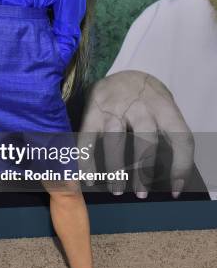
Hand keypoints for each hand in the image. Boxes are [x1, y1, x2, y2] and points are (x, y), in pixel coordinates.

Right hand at [77, 70, 193, 198]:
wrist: (122, 74)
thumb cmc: (147, 100)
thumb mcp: (164, 109)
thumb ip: (167, 133)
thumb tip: (172, 175)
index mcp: (164, 107)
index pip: (180, 137)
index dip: (180, 165)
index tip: (174, 190)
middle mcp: (140, 106)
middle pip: (146, 140)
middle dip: (144, 171)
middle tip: (141, 194)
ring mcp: (114, 107)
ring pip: (115, 140)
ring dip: (116, 168)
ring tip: (116, 190)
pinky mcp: (93, 110)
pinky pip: (87, 138)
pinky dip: (86, 160)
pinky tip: (88, 178)